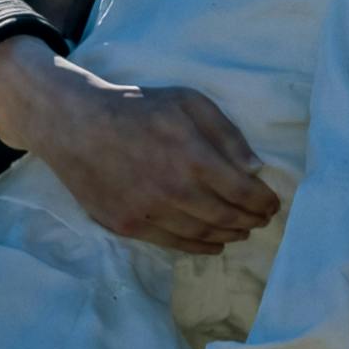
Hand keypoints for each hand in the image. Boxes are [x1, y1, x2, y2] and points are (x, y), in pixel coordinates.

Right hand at [0, 43, 280, 251]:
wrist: (74, 125)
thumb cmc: (135, 107)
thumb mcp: (186, 101)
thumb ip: (225, 132)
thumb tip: (255, 168)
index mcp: (192, 157)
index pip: (243, 193)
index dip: (264, 203)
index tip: (273, 204)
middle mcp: (173, 190)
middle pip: (227, 217)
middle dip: (251, 221)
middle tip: (261, 220)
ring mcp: (148, 212)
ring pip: (202, 234)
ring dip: (229, 235)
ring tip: (241, 231)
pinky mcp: (127, 225)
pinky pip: (173, 244)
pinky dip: (200, 246)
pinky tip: (213, 243)